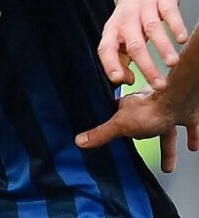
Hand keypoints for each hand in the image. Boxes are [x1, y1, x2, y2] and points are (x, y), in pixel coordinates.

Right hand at [75, 87, 198, 172]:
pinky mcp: (187, 114)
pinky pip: (190, 127)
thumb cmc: (150, 110)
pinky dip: (192, 137)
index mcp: (131, 106)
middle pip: (146, 125)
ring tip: (169, 164)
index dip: (118, 123)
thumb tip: (79, 141)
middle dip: (145, 137)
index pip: (121, 116)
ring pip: (168, 130)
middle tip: (141, 148)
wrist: (178, 101)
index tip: (116, 130)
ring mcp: (169, 110)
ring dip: (169, 144)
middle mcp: (150, 107)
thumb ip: (102, 133)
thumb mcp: (121, 125)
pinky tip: (193, 147)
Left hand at [97, 0, 187, 87]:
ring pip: (151, 28)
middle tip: (159, 84)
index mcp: (113, 29)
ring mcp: (144, 6)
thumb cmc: (131, 15)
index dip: (111, 64)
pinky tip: (181, 38)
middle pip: (133, 44)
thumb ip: (121, 57)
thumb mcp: (120, 34)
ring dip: (162, 47)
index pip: (106, 48)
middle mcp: (126, 18)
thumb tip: (126, 80)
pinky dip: (175, 25)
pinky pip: (168, 12)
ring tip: (172, 63)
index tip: (121, 80)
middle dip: (146, 66)